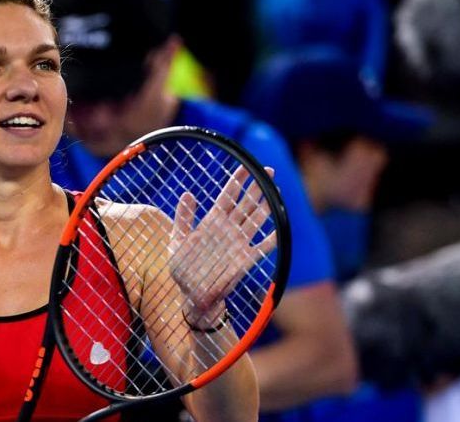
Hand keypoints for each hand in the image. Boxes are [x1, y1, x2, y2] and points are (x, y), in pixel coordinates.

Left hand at [168, 166, 277, 326]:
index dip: (238, 180)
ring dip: (267, 206)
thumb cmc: (183, 266)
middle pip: (246, 203)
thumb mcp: (178, 239)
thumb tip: (188, 193)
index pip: (228, 195)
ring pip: (256, 220)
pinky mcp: (244, 260)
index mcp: (212, 221)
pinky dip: (272, 239)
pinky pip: (262, 247)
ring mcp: (238, 243)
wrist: (191, 294)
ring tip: (276, 190)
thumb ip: (183, 217)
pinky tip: (280, 229)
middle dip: (258, 187)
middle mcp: (228, 229)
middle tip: (269, 171)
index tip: (247, 166)